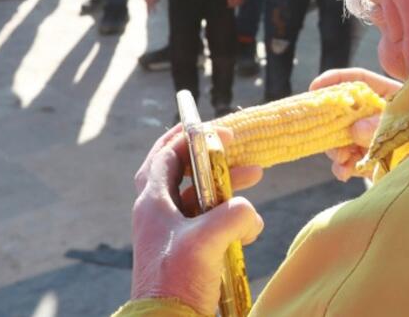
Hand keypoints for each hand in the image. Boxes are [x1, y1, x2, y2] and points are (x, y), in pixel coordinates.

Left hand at [131, 126, 264, 311]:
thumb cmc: (176, 281)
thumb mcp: (207, 241)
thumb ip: (234, 215)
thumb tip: (249, 213)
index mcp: (153, 204)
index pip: (164, 155)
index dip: (187, 137)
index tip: (212, 128)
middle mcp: (159, 216)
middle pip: (184, 174)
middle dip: (214, 161)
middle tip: (238, 152)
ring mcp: (172, 235)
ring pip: (201, 200)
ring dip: (226, 190)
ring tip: (255, 180)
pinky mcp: (187, 254)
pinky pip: (210, 226)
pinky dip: (230, 220)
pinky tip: (249, 228)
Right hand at [311, 68, 400, 180]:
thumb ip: (382, 126)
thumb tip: (355, 129)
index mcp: (389, 96)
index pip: (359, 80)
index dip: (336, 80)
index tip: (315, 87)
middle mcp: (376, 114)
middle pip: (344, 112)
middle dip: (331, 124)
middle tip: (326, 137)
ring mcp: (372, 137)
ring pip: (342, 138)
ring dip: (336, 149)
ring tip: (341, 160)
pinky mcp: (372, 160)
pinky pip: (349, 161)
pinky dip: (343, 167)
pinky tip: (344, 173)